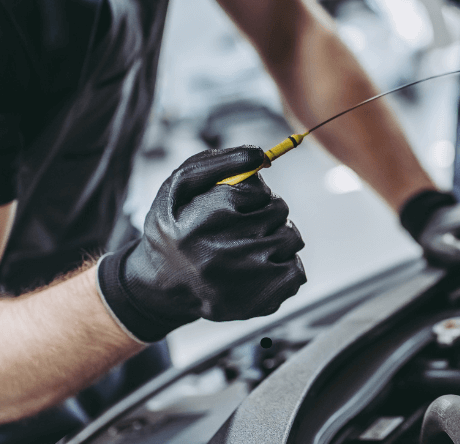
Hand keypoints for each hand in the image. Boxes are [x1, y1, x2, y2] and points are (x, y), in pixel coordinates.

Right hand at [98, 146, 305, 341]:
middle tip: (245, 223)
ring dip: (278, 235)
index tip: (235, 202)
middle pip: (279, 210)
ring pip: (292, 238)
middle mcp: (221, 256)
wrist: (162, 286)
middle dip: (267, 210)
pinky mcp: (258, 303)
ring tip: (252, 244)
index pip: (256, 189)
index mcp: (200, 223)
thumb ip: (218, 162)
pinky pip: (297, 271)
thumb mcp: (180, 186)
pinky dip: (285, 264)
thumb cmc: (176, 227)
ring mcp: (243, 283)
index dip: (251, 191)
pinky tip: (261, 266)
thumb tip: (260, 155)